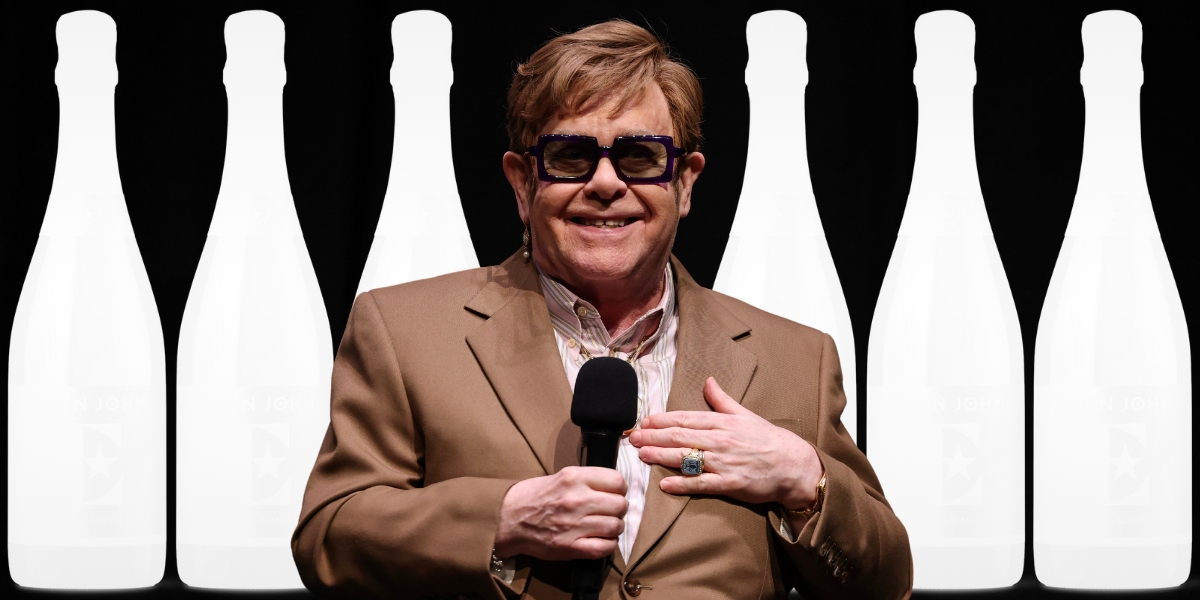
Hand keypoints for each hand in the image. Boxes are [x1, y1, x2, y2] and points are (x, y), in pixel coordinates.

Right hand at [494, 466, 627, 560]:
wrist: (508, 520)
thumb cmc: (533, 497)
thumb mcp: (560, 476)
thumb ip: (586, 480)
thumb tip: (612, 487)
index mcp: (574, 478)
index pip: (617, 481)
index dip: (619, 488)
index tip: (614, 493)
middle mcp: (577, 499)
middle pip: (620, 505)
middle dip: (618, 509)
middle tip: (610, 511)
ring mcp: (575, 524)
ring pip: (616, 526)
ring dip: (614, 528)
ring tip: (605, 527)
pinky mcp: (571, 546)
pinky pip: (606, 547)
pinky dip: (609, 545)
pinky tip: (602, 540)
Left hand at [629, 377, 823, 508]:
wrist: (793, 465)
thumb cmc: (768, 440)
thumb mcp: (745, 414)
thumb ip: (722, 399)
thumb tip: (708, 380)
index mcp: (723, 422)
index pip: (686, 418)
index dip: (662, 420)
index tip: (644, 421)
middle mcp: (720, 440)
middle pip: (680, 437)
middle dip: (653, 437)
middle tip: (632, 438)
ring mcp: (724, 462)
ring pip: (686, 458)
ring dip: (661, 456)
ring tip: (641, 455)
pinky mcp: (730, 484)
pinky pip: (702, 484)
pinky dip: (682, 484)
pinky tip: (665, 484)